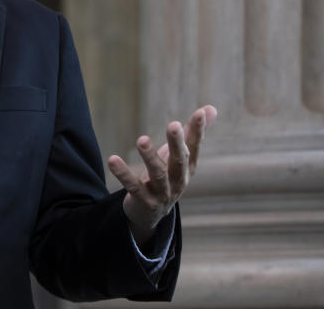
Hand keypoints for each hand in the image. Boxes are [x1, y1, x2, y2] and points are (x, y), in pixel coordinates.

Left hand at [107, 105, 216, 245]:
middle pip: (180, 161)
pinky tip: (112, 160)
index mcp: (188, 168)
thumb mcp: (180, 156)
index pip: (195, 147)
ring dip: (150, 157)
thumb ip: (192, 134)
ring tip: (142, 140)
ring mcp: (162, 193)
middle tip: (174, 125)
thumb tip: (211, 108)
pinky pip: (133, 186)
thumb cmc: (167, 176)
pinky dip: (123, 173)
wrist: (151, 214)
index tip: (199, 113)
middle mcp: (178, 181)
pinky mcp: (144, 201)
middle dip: (178, 143)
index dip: (198, 131)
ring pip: (158, 174)